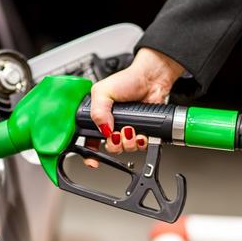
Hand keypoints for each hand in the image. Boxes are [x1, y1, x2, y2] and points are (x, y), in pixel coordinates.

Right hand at [83, 48, 184, 166]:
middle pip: (108, 147)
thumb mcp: (103, 91)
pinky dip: (141, 142)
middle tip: (116, 134)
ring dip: (128, 142)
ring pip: (125, 149)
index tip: (92, 161)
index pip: (89, 139)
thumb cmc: (128, 80)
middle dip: (113, 144)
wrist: (152, 79)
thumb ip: (97, 111)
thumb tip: (102, 130)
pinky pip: (140, 146)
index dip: (89, 153)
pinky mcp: (142, 131)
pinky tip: (141, 133)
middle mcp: (112, 125)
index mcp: (98, 116)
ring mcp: (127, 129)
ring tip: (130, 130)